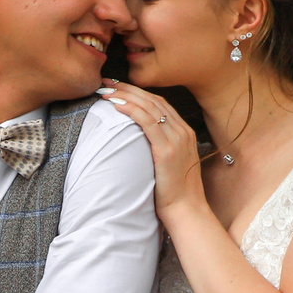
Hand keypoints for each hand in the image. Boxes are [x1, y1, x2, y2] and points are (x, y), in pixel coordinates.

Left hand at [97, 79, 203, 213]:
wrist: (186, 210)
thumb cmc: (175, 192)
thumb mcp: (172, 164)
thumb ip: (162, 147)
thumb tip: (139, 142)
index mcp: (185, 133)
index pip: (160, 104)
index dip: (138, 93)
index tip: (119, 88)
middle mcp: (183, 131)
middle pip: (153, 100)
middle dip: (129, 89)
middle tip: (108, 83)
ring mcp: (177, 139)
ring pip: (149, 107)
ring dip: (126, 96)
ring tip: (107, 91)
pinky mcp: (167, 149)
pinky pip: (147, 122)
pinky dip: (131, 110)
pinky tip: (117, 105)